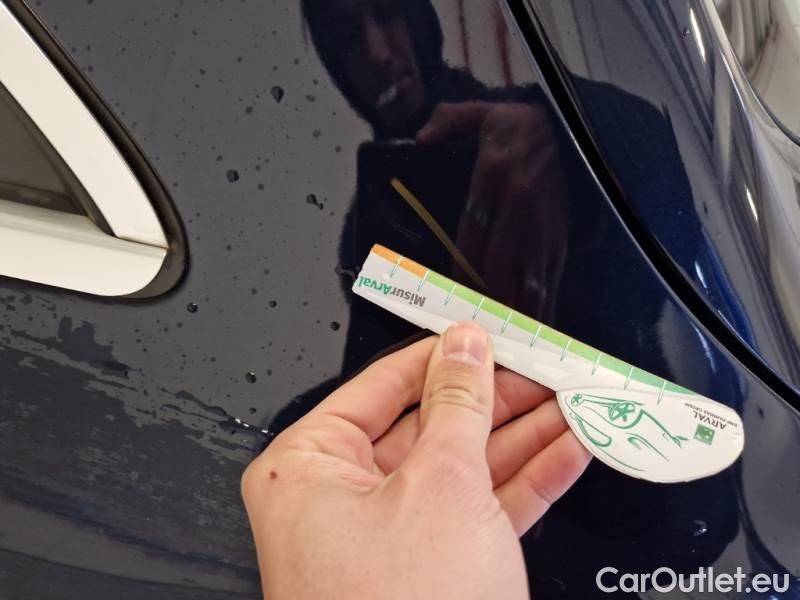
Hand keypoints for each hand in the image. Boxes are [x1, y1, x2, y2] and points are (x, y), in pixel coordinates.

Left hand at [242, 322, 590, 598]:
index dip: (443, 353)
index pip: (384, 384)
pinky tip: (570, 450)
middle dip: (496, 396)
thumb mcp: (439, 484)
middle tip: (543, 366)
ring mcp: (391, 536)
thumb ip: (458, 404)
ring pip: (465, 464)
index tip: (486, 332)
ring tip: (573, 401)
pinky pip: (484, 506)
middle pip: (431, 422)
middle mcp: (343, 499)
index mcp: (310, 466)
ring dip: (524, 434)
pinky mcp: (435, 567)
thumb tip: (465, 347)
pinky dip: (529, 479)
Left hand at [418, 102, 568, 321]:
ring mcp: (544, 224)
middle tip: (475, 335)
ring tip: (507, 344)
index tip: (450, 298)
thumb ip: (450, 120)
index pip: (472, 235)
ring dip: (516, 311)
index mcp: (494, 178)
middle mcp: (520, 206)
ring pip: (527, 276)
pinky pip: (551, 275)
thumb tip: (421, 137)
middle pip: (498, 264)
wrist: (578, 122)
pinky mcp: (563, 235)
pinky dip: (544, 303)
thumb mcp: (485, 111)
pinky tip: (539, 328)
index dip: (460, 271)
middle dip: (486, 301)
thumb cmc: (526, 122)